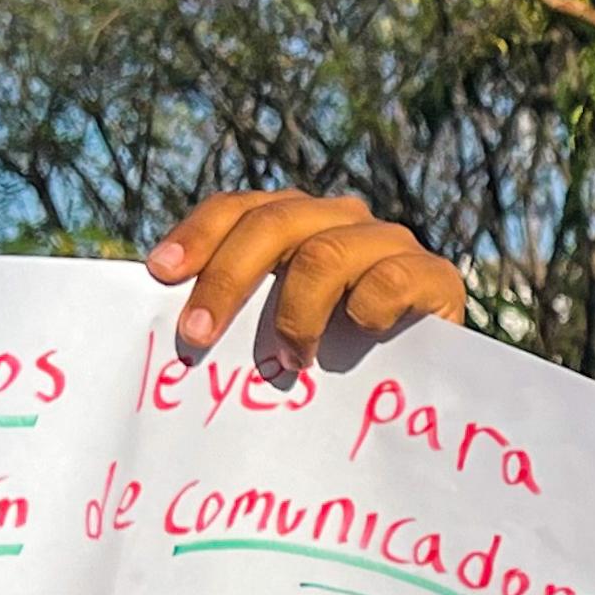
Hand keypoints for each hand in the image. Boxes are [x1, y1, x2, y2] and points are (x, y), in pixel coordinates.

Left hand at [144, 193, 462, 378]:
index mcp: (298, 221)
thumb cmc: (339, 360)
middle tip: (197, 337)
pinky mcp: (433, 274)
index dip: (198, 236)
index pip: (239, 209)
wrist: (429, 385)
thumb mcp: (281, 326)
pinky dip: (366, 308)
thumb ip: (241, 311)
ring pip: (325, 253)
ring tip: (289, 361)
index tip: (160, 275)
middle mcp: (341, 218)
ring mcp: (389, 242)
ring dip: (295, 313)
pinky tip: (361, 334)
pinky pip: (389, 279)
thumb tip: (174, 319)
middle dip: (226, 280)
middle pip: (273, 225)